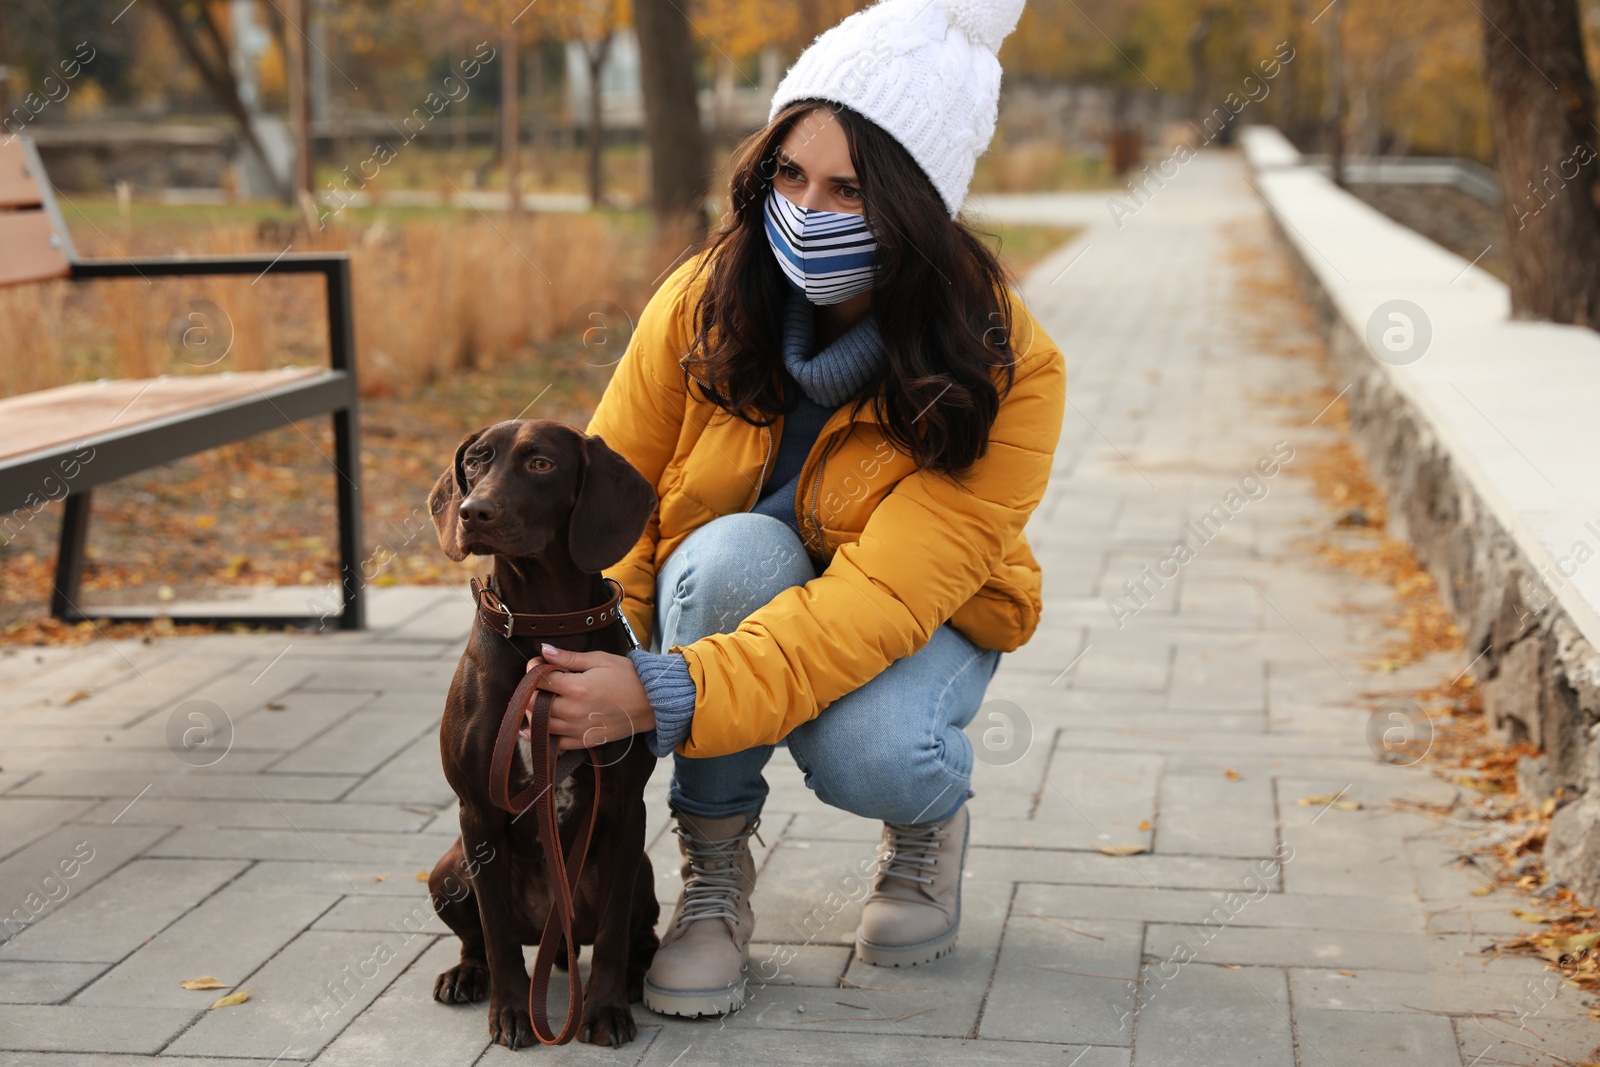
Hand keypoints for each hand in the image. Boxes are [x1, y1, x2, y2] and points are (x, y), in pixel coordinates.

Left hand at [529, 644, 655, 750]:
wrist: (652, 702)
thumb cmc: (628, 677)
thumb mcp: (599, 660)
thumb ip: (569, 657)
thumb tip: (544, 650)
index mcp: (577, 687)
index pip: (539, 678)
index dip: (533, 667)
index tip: (538, 662)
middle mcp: (574, 711)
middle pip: (534, 703)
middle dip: (529, 690)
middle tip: (536, 682)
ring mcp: (578, 729)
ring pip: (541, 725)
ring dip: (532, 713)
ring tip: (536, 701)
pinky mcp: (585, 741)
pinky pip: (556, 743)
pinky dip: (542, 737)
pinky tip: (533, 730)